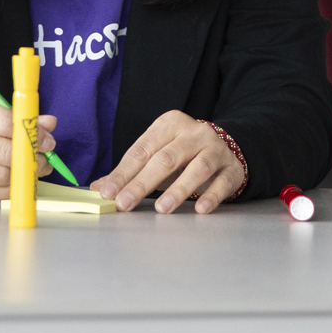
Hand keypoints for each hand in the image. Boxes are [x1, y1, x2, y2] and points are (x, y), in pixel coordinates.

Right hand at [0, 97, 56, 201]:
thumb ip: (14, 118)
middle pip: (4, 153)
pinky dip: (7, 190)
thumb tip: (49, 124)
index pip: (5, 122)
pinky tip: (14, 183)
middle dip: (32, 158)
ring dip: (23, 176)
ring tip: (31, 171)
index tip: (48, 140)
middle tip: (44, 160)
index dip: (32, 133)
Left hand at [92, 111, 244, 213]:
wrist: (225, 148)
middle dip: (142, 183)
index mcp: (169, 124)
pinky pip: (222, 182)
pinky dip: (211, 196)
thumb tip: (99, 188)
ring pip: (198, 168)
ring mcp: (216, 149)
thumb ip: (129, 171)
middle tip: (125, 203)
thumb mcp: (156, 155)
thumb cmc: (182, 154)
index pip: (142, 150)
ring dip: (179, 189)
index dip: (123, 173)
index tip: (108, 193)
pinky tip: (200, 208)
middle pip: (166, 159)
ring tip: (162, 208)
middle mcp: (193, 133)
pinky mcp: (232, 168)